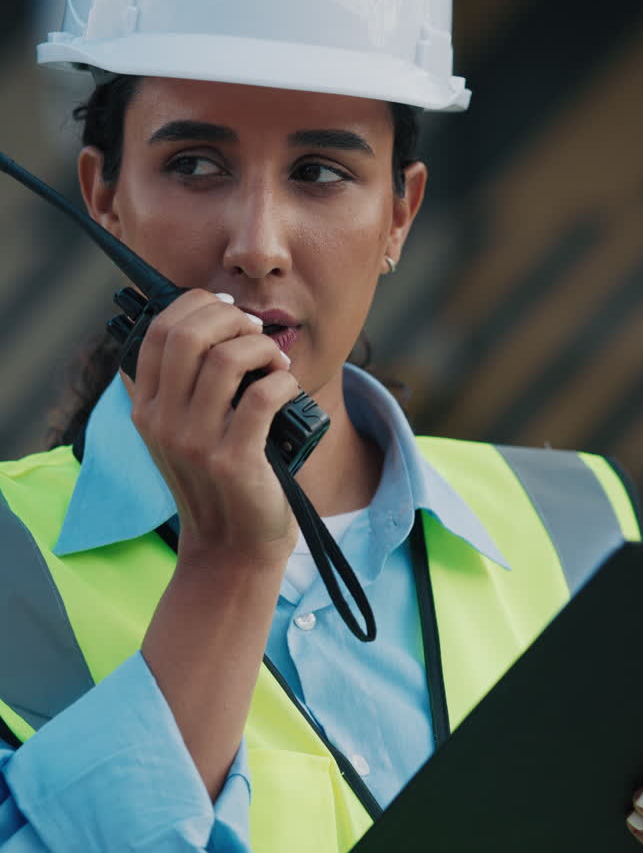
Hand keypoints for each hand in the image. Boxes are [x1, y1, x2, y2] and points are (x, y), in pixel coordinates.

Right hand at [129, 288, 299, 564]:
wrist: (231, 547)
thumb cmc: (218, 479)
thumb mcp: (183, 431)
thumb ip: (185, 384)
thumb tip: (215, 318)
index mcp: (146, 407)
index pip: (159, 330)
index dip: (197, 306)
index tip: (230, 313)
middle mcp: (162, 422)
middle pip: (187, 335)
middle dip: (231, 319)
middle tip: (256, 334)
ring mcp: (195, 443)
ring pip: (226, 360)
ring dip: (262, 349)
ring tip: (276, 364)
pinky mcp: (233, 460)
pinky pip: (261, 396)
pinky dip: (282, 382)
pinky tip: (287, 390)